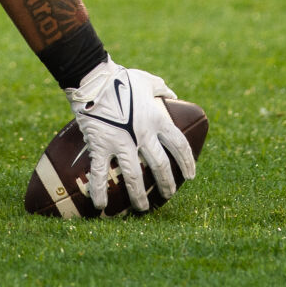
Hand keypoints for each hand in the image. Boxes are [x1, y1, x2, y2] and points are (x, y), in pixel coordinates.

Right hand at [64, 60, 195, 211]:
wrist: (94, 79)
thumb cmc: (122, 78)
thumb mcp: (147, 80)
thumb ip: (161, 89)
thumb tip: (172, 94)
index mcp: (157, 119)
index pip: (179, 145)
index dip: (187, 162)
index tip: (190, 176)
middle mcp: (143, 134)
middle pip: (160, 166)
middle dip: (166, 184)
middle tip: (169, 195)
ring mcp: (121, 142)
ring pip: (134, 176)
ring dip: (139, 195)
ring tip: (143, 208)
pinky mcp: (101, 145)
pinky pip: (100, 173)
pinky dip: (99, 190)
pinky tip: (101, 205)